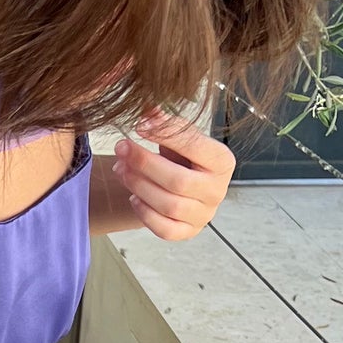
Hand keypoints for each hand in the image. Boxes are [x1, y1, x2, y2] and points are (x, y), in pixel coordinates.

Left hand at [112, 107, 234, 240]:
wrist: (188, 190)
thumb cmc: (184, 158)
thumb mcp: (179, 137)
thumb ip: (165, 123)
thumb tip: (147, 111)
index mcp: (222, 161)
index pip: (194, 146)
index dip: (164, 135)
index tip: (138, 126)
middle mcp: (217, 190)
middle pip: (178, 181)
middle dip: (144, 163)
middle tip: (121, 148)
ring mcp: (204, 214)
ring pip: (169, 205)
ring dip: (138, 186)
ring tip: (120, 169)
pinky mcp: (189, 232)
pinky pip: (165, 229)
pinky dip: (144, 213)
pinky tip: (133, 196)